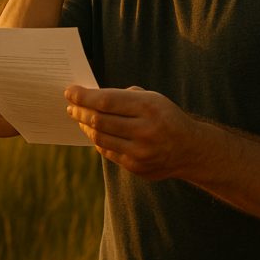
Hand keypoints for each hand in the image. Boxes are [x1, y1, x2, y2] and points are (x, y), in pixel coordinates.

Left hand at [65, 85, 201, 180]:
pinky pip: (107, 151)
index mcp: (148, 107)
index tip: (70, 92)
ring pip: (99, 137)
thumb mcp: (153, 98)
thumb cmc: (166, 117)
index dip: (83, 96)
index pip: (106, 100)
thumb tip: (92, 96)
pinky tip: (94, 132)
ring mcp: (139, 151)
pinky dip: (97, 140)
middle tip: (71, 107)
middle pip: (99, 120)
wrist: (189, 149)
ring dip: (85, 127)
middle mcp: (144, 130)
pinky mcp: (135, 166)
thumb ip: (125, 96)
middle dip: (80, 111)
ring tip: (79, 118)